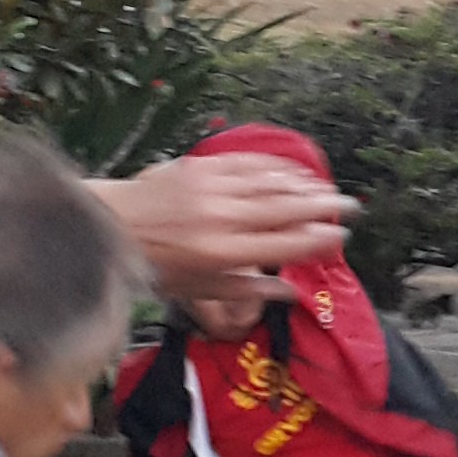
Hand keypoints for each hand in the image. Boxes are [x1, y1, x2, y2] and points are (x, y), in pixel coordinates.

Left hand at [97, 152, 353, 280]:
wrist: (106, 227)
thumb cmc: (151, 267)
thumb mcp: (198, 291)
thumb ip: (248, 290)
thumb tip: (290, 293)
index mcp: (222, 253)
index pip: (283, 244)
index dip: (317, 239)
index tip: (340, 236)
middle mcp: (221, 218)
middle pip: (284, 208)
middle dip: (322, 206)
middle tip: (351, 205)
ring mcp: (211, 188)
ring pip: (269, 182)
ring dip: (304, 184)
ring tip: (327, 188)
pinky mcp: (200, 168)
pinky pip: (247, 163)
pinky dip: (274, 166)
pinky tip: (291, 169)